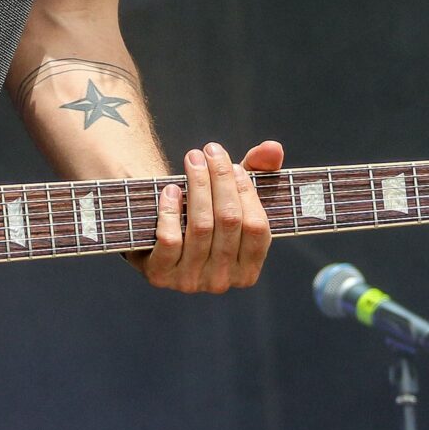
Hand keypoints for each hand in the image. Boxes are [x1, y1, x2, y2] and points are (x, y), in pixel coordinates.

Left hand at [132, 140, 282, 293]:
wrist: (155, 240)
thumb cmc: (204, 216)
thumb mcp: (233, 196)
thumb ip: (259, 171)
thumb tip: (273, 148)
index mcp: (247, 270)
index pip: (257, 228)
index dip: (248, 192)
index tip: (236, 165)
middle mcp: (222, 281)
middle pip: (229, 221)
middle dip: (220, 179)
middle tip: (210, 150)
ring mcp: (191, 281)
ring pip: (201, 226)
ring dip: (198, 185)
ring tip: (193, 159)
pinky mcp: (161, 275)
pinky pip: (170, 240)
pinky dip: (171, 210)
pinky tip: (170, 190)